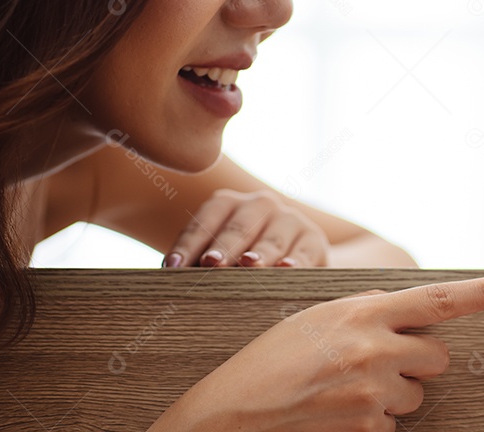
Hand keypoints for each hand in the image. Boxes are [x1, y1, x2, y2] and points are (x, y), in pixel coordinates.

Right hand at [147, 275, 483, 431]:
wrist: (230, 413)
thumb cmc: (269, 361)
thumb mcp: (315, 319)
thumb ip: (364, 312)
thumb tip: (406, 316)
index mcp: (361, 311)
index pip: (439, 299)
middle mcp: (373, 348)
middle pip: (437, 357)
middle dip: (417, 362)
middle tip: (372, 364)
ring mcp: (373, 393)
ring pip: (416, 395)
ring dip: (391, 395)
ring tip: (341, 392)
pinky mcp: (368, 430)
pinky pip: (393, 427)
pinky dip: (371, 424)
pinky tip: (335, 415)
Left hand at [162, 188, 329, 268]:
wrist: (295, 258)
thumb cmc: (243, 260)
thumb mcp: (222, 254)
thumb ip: (200, 262)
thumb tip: (170, 280)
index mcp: (229, 203)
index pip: (205, 221)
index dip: (189, 244)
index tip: (173, 268)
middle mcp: (260, 204)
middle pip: (239, 226)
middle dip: (224, 246)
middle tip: (211, 264)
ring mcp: (290, 219)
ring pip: (271, 238)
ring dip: (259, 253)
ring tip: (248, 265)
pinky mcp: (313, 240)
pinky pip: (303, 251)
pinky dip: (295, 261)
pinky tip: (285, 269)